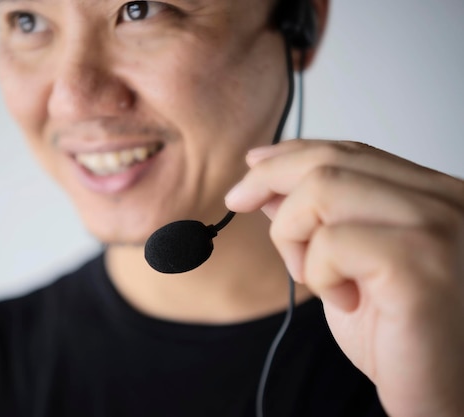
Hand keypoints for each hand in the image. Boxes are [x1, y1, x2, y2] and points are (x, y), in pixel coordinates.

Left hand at [225, 139, 463, 416]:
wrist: (443, 391)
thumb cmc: (402, 334)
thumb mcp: (347, 264)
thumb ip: (316, 220)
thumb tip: (266, 185)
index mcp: (431, 195)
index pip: (349, 150)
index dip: (291, 154)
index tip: (253, 165)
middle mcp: (445, 200)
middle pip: (330, 161)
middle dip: (269, 181)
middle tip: (240, 203)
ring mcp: (438, 228)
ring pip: (323, 191)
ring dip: (294, 235)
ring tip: (315, 276)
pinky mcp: (419, 264)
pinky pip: (331, 242)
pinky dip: (317, 272)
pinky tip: (344, 300)